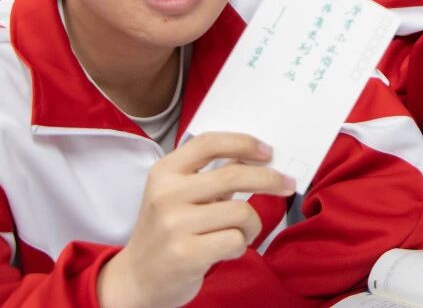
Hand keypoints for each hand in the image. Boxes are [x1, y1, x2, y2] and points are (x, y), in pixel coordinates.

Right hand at [97, 132, 295, 307]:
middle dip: (270, 179)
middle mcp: (166, 195)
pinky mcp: (186, 254)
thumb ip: (210, 175)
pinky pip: (236, 241)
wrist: (136, 280)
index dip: (243, 143)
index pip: (209, 143)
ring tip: (239, 233)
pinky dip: (240, 245)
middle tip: (286, 184)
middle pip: (234, 175)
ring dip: (251, 225)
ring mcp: (175, 225)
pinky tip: (226, 250)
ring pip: (241, 212)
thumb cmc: (166, 233)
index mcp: (164, 172)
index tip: (268, 151)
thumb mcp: (177, 195)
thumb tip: (256, 157)